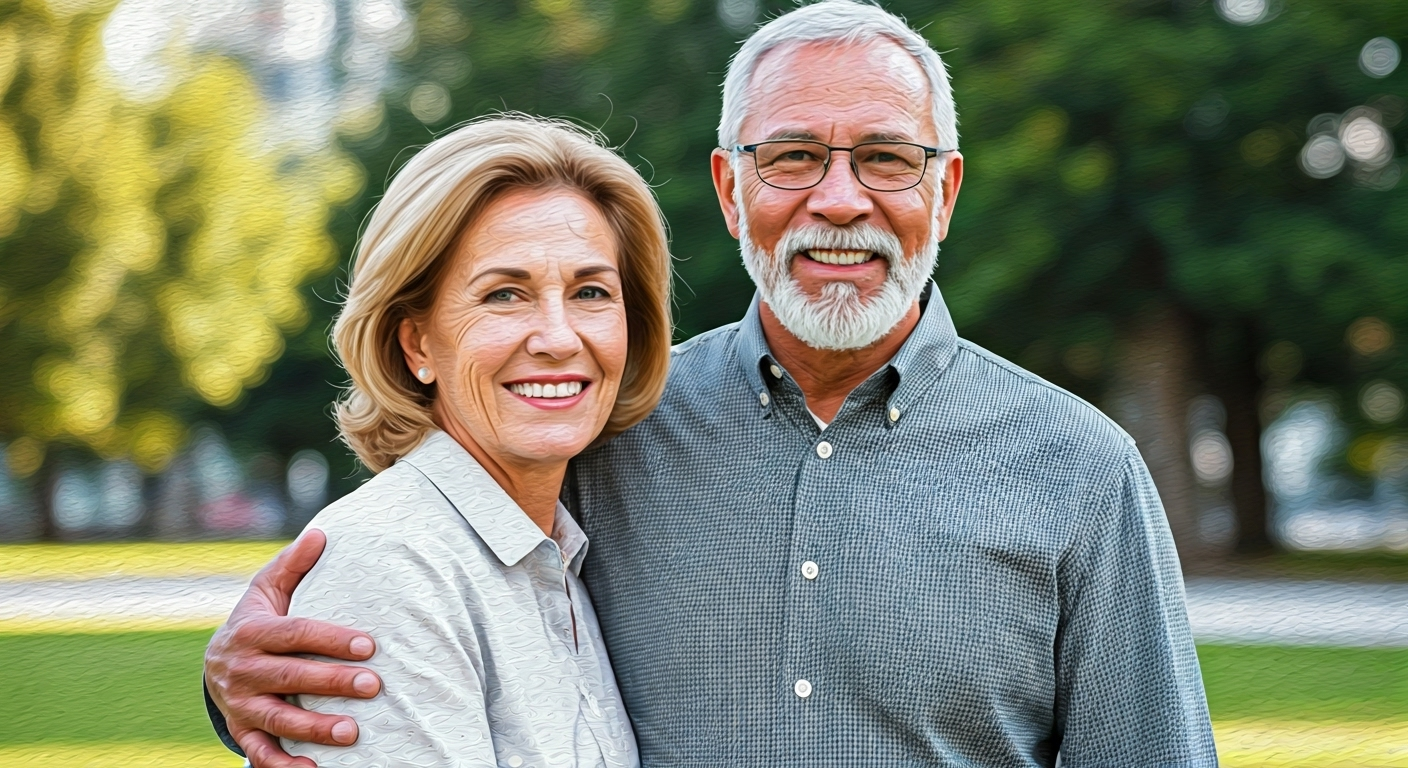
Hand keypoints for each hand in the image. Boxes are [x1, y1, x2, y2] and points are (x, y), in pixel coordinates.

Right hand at [205, 529, 383, 767]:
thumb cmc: (258, 619)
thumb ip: (293, 565)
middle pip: (290, 677)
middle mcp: (242, 670)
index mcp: (252, 631)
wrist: (216, 660)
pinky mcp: (242, 730)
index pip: (296, 634)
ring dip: (313, 729)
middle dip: (331, 683)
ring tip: (351, 733)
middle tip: (373, 686)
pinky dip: (284, 765)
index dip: (332, 639)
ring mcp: (240, 704)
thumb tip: (321, 533)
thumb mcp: (267, 589)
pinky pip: (260, 753)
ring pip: (277, 719)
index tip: (370, 644)